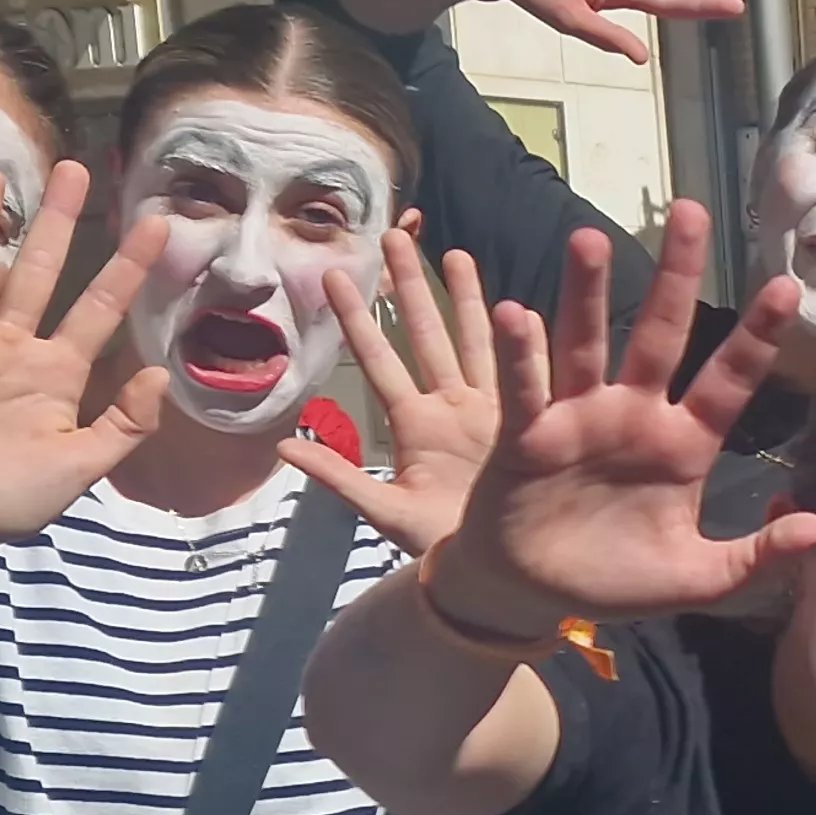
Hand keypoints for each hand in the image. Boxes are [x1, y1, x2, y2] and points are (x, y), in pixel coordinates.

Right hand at [0, 163, 169, 551]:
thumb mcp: (80, 467)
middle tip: (77, 169)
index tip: (156, 223)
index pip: (100, 308)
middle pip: (41, 271)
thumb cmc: (12, 503)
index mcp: (59, 373)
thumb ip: (124, 424)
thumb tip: (164, 373)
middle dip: (59, 222)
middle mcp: (13, 348)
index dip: (128, 267)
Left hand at [288, 230, 499, 554]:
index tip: (333, 278)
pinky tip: (527, 303)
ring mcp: (494, 413)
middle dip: (409, 287)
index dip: (357, 321)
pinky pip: (530, 374)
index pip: (379, 362)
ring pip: (476, 342)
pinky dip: (527, 340)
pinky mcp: (535, 425)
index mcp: (414, 426)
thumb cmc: (442, 552)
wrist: (500, 578)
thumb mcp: (385, 514)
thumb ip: (338, 477)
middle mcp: (451, 409)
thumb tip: (280, 445)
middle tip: (392, 236)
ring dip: (466, 298)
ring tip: (453, 251)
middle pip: (426, 335)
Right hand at [433, 204, 815, 633]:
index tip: (788, 287)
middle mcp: (634, 416)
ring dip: (585, 294)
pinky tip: (518, 314)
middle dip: (675, 275)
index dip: (757, 338)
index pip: (728, 381)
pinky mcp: (527, 435)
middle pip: (660, 333)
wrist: (534, 596)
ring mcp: (579, 418)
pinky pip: (526, 388)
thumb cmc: (617, 581)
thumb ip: (755, 558)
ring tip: (590, 239)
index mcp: (684, 445)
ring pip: (586, 343)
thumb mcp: (697, 580)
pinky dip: (523, 355)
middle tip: (689, 210)